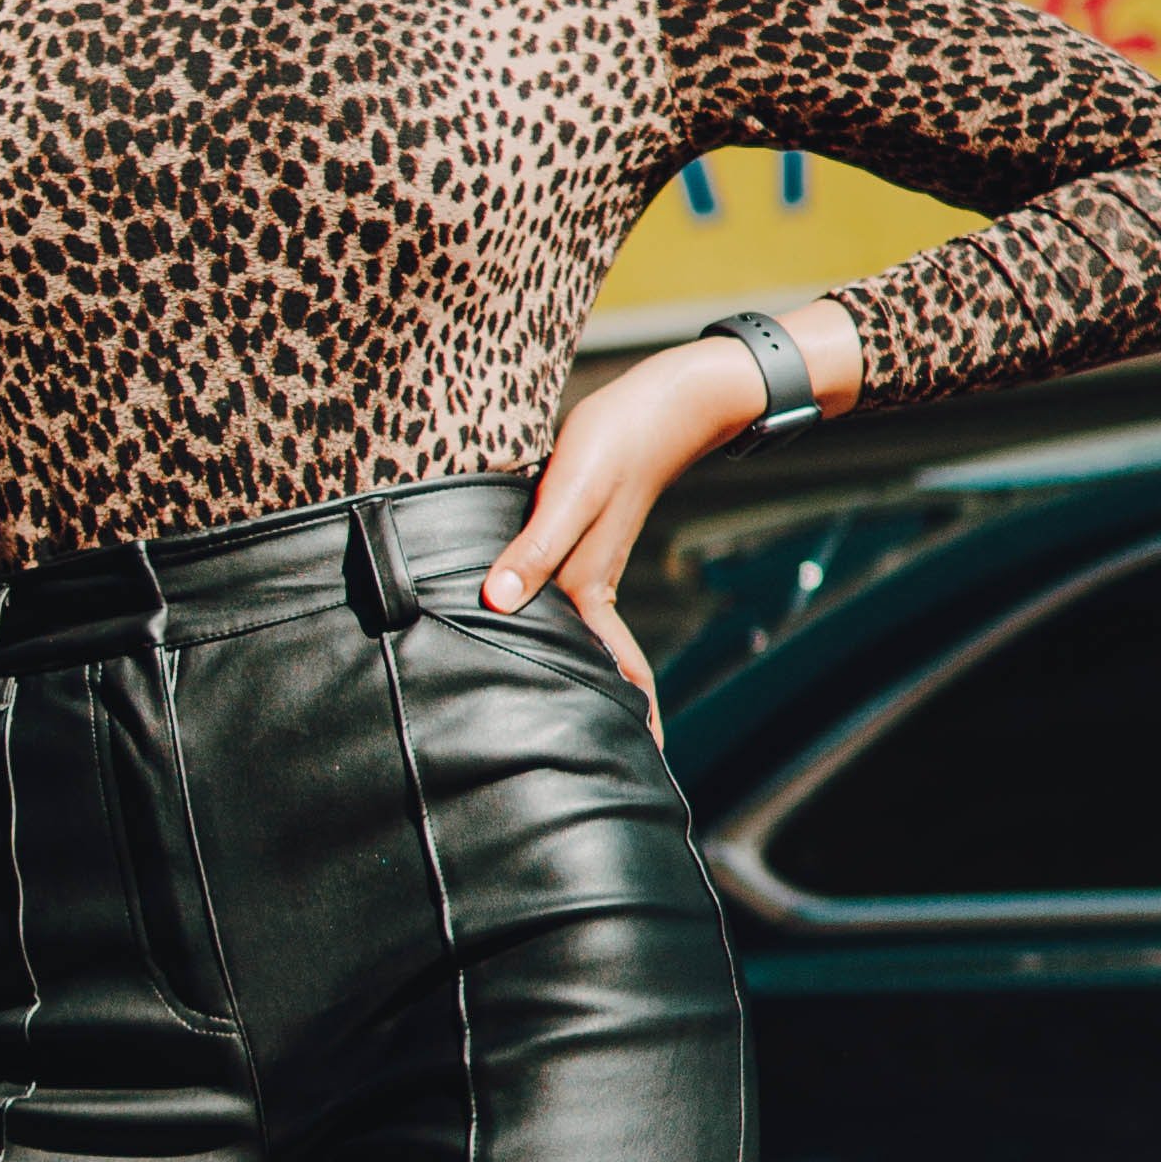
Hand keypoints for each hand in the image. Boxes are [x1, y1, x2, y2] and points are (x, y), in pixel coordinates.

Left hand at [480, 309, 864, 731]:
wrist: (665, 399)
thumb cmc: (616, 441)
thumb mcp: (567, 493)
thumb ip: (533, 550)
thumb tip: (496, 604)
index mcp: (588, 584)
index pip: (616, 669)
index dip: (629, 715)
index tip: (643, 762)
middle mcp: (590, 581)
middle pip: (602, 663)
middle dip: (610, 711)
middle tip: (608, 759)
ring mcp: (589, 561)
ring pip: (587, 634)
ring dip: (589, 673)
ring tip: (575, 711)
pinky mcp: (583, 538)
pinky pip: (574, 601)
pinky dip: (569, 629)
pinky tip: (543, 626)